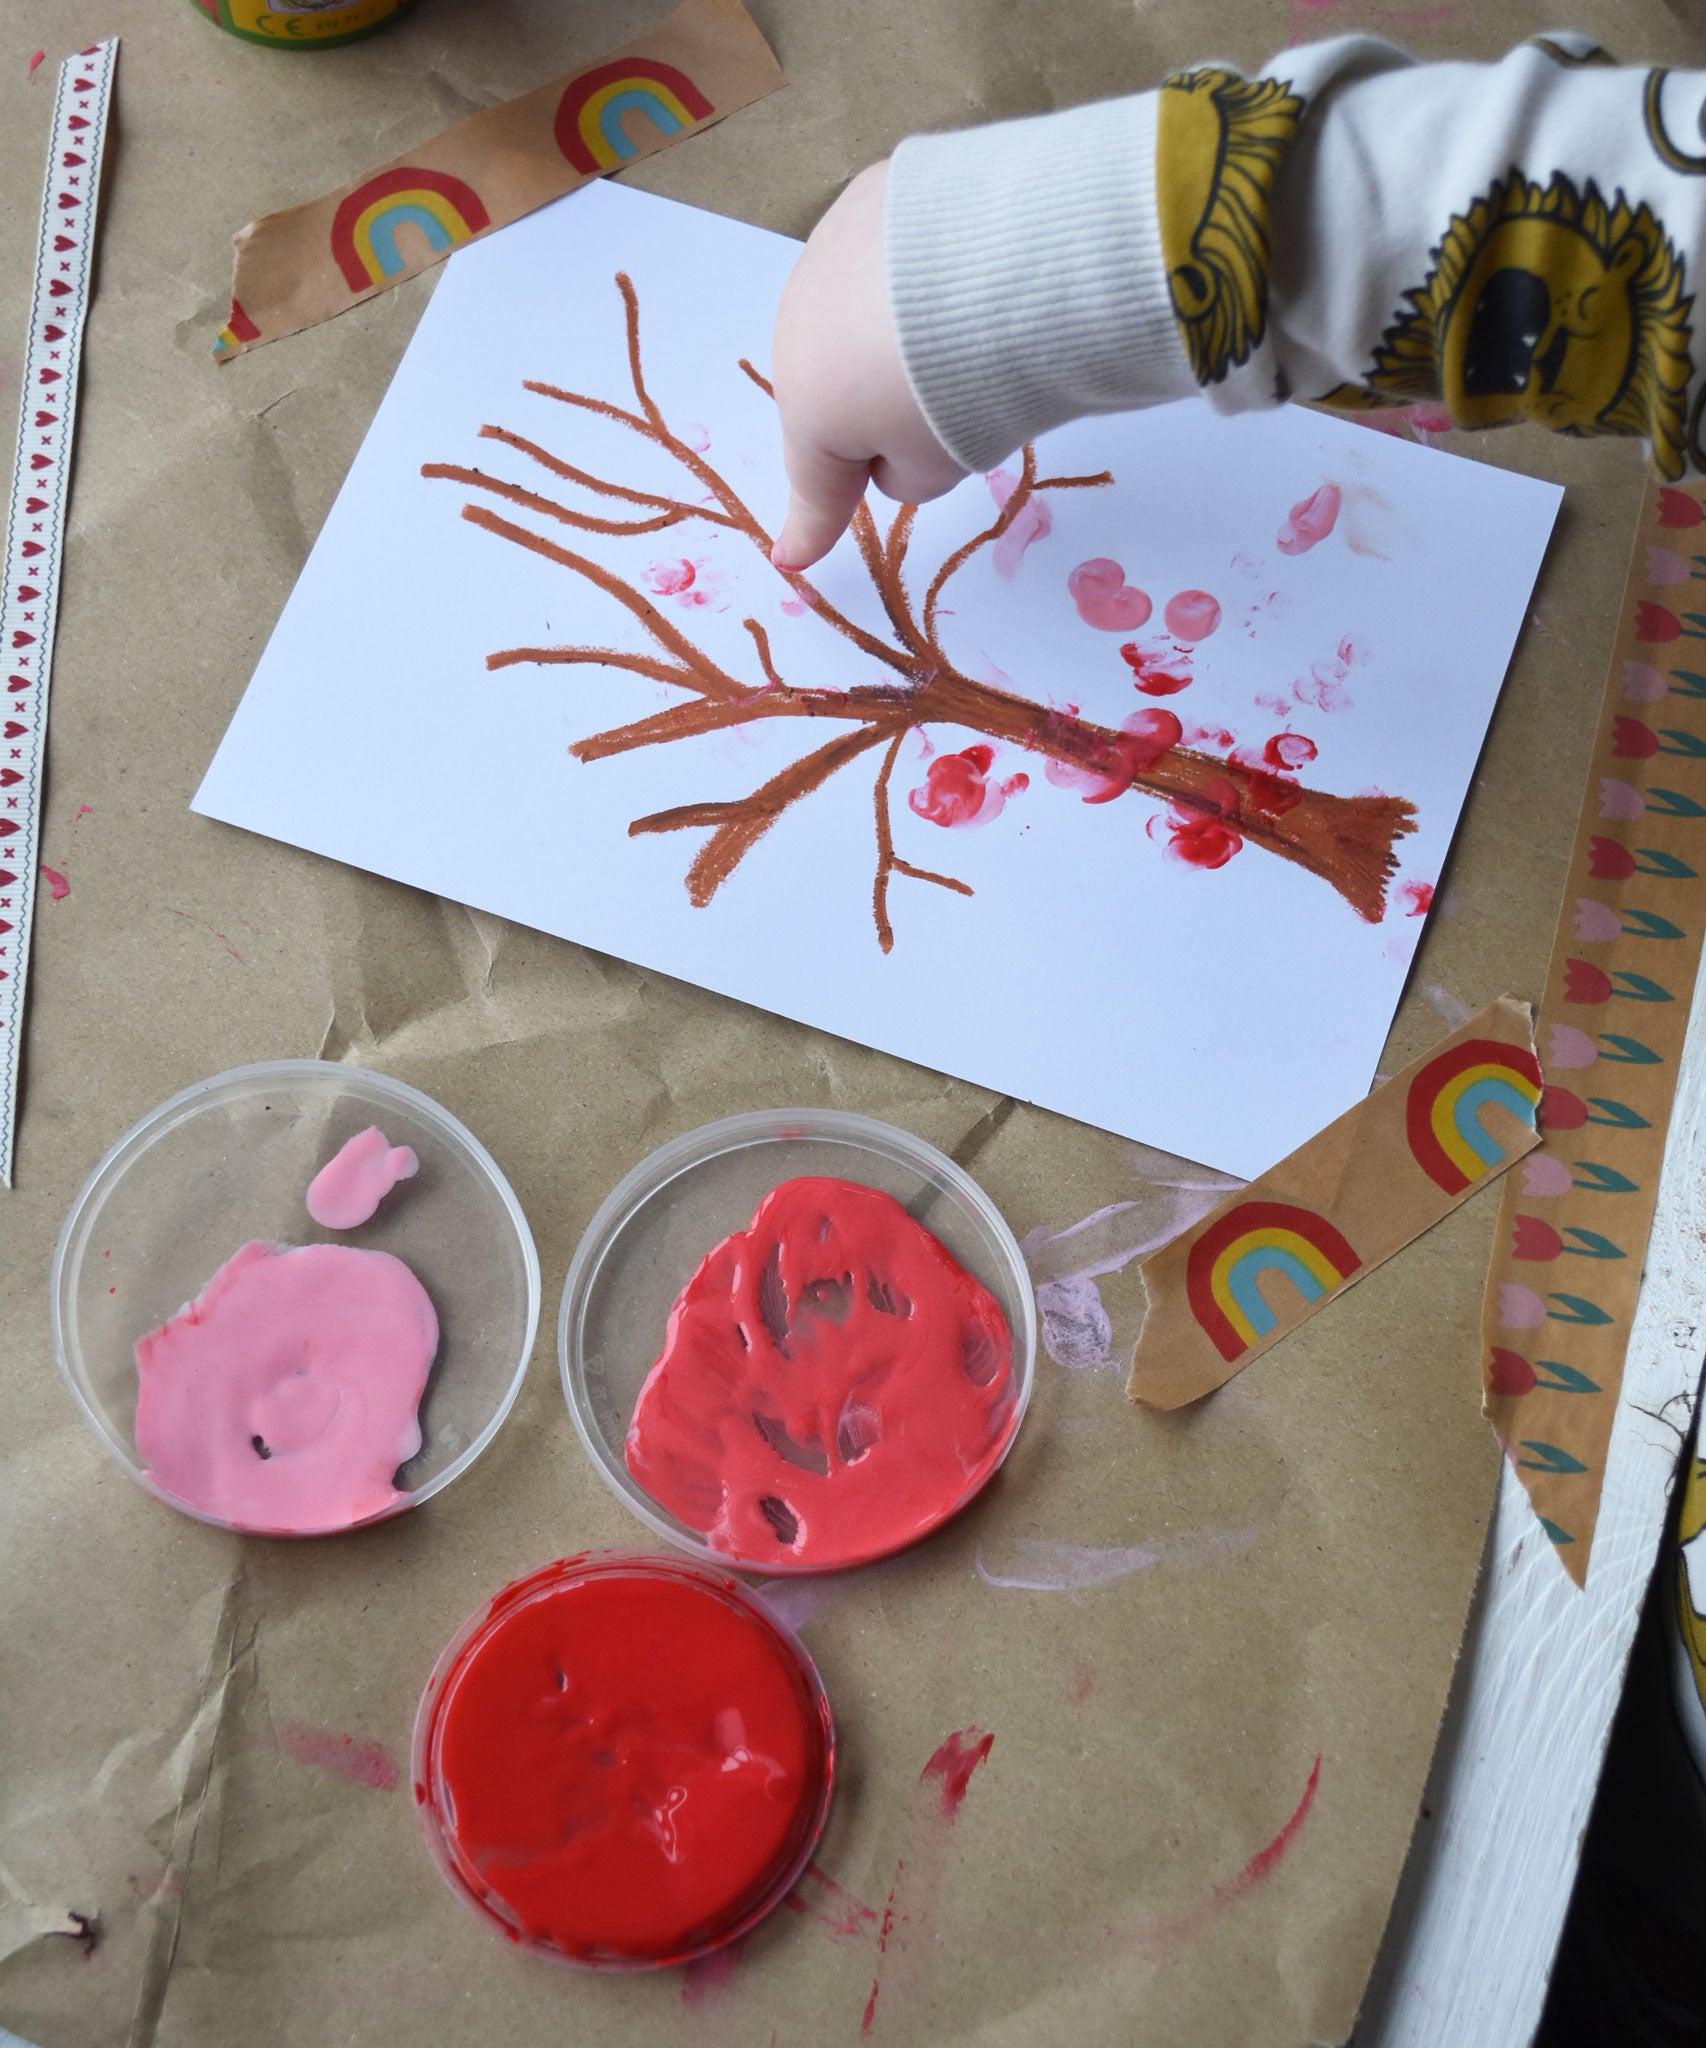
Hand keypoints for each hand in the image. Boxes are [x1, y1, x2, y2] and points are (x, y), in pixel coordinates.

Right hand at [770, 161, 966, 570]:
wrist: (1005, 263)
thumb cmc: (965, 391)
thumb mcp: (939, 463)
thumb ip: (905, 474)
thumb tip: (891, 456)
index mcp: (808, 404)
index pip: (818, 477)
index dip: (813, 522)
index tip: (794, 559)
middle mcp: (799, 324)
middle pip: (837, 387)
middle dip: (874, 407)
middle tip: (948, 414)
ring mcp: (828, 250)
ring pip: (855, 314)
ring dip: (890, 332)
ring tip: (960, 329)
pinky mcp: (870, 192)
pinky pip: (884, 252)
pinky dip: (909, 269)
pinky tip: (954, 268)